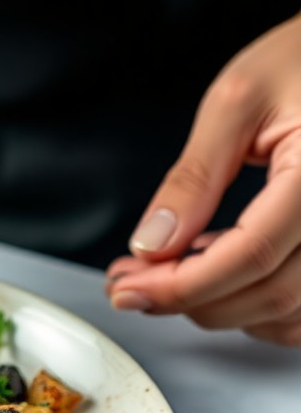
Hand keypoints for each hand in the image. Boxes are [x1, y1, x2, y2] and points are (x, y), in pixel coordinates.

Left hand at [105, 14, 300, 345]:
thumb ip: (193, 178)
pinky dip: (258, 310)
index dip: (182, 285)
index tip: (129, 291)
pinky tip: (217, 281)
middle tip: (132, 284)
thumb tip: (150, 244)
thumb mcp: (235, 100)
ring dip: (220, 310)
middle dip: (188, 299)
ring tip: (166, 276)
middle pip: (269, 294)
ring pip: (289, 312)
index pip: (252, 255)